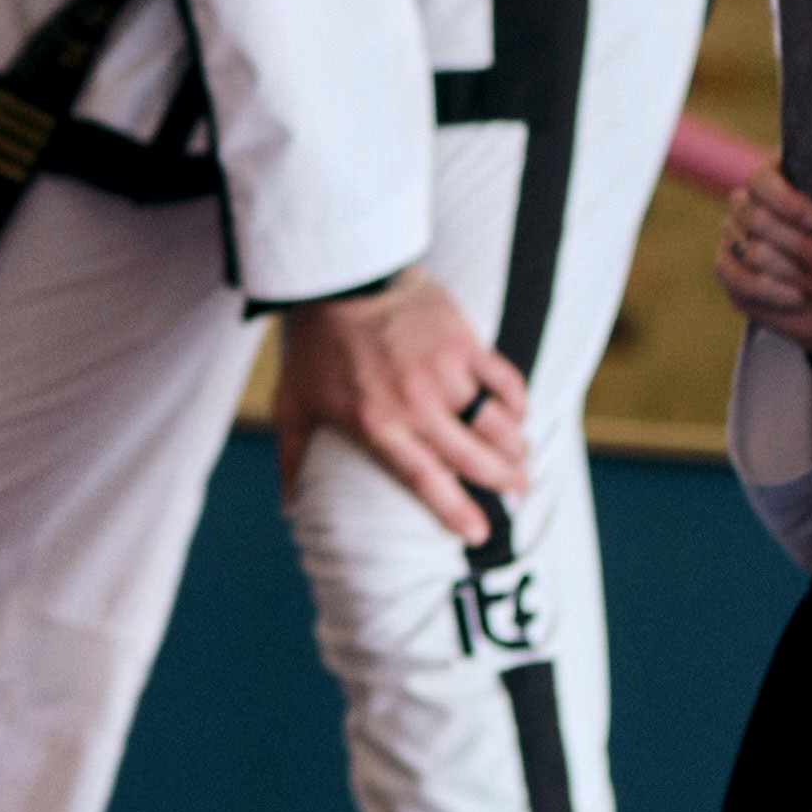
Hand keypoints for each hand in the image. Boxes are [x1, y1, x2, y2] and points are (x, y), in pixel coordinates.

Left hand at [269, 269, 535, 537]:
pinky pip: (504, 379)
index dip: (456, 510)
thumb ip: (293, 457)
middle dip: (505, 481)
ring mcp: (443, 371)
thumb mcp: (292, 403)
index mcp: (376, 424)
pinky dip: (517, 400)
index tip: (479, 535)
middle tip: (520, 491)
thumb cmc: (314, 344)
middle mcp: (415, 403)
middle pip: (473, 457)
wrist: (340, 275)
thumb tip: (289, 506)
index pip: (426, 479)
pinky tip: (518, 412)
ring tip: (523, 458)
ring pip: (497, 422)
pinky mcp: (462, 340)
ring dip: (516, 446)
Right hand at [715, 171, 811, 373]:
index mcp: (772, 179)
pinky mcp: (728, 270)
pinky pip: (745, 282)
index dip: (786, 200)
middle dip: (801, 246)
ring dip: (796, 274)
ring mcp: (732, 236)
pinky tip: (802, 297)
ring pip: (755, 253)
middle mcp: (745, 204)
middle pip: (758, 219)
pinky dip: (778, 293)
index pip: (761, 179)